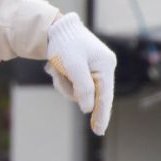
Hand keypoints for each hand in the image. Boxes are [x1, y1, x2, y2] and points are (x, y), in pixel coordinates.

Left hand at [45, 12, 116, 134]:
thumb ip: (84, 88)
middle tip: (59, 73)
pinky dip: (62, 79)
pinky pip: (73, 85)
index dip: (102, 114)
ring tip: (56, 68)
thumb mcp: (73, 66)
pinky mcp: (83, 70)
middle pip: (91, 94)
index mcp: (106, 65)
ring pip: (79, 91)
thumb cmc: (65, 44)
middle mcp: (103, 68)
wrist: (54, 28)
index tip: (99, 131)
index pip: (105, 95)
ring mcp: (94, 69)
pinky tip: (56, 68)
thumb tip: (88, 109)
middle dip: (71, 88)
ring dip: (64, 83)